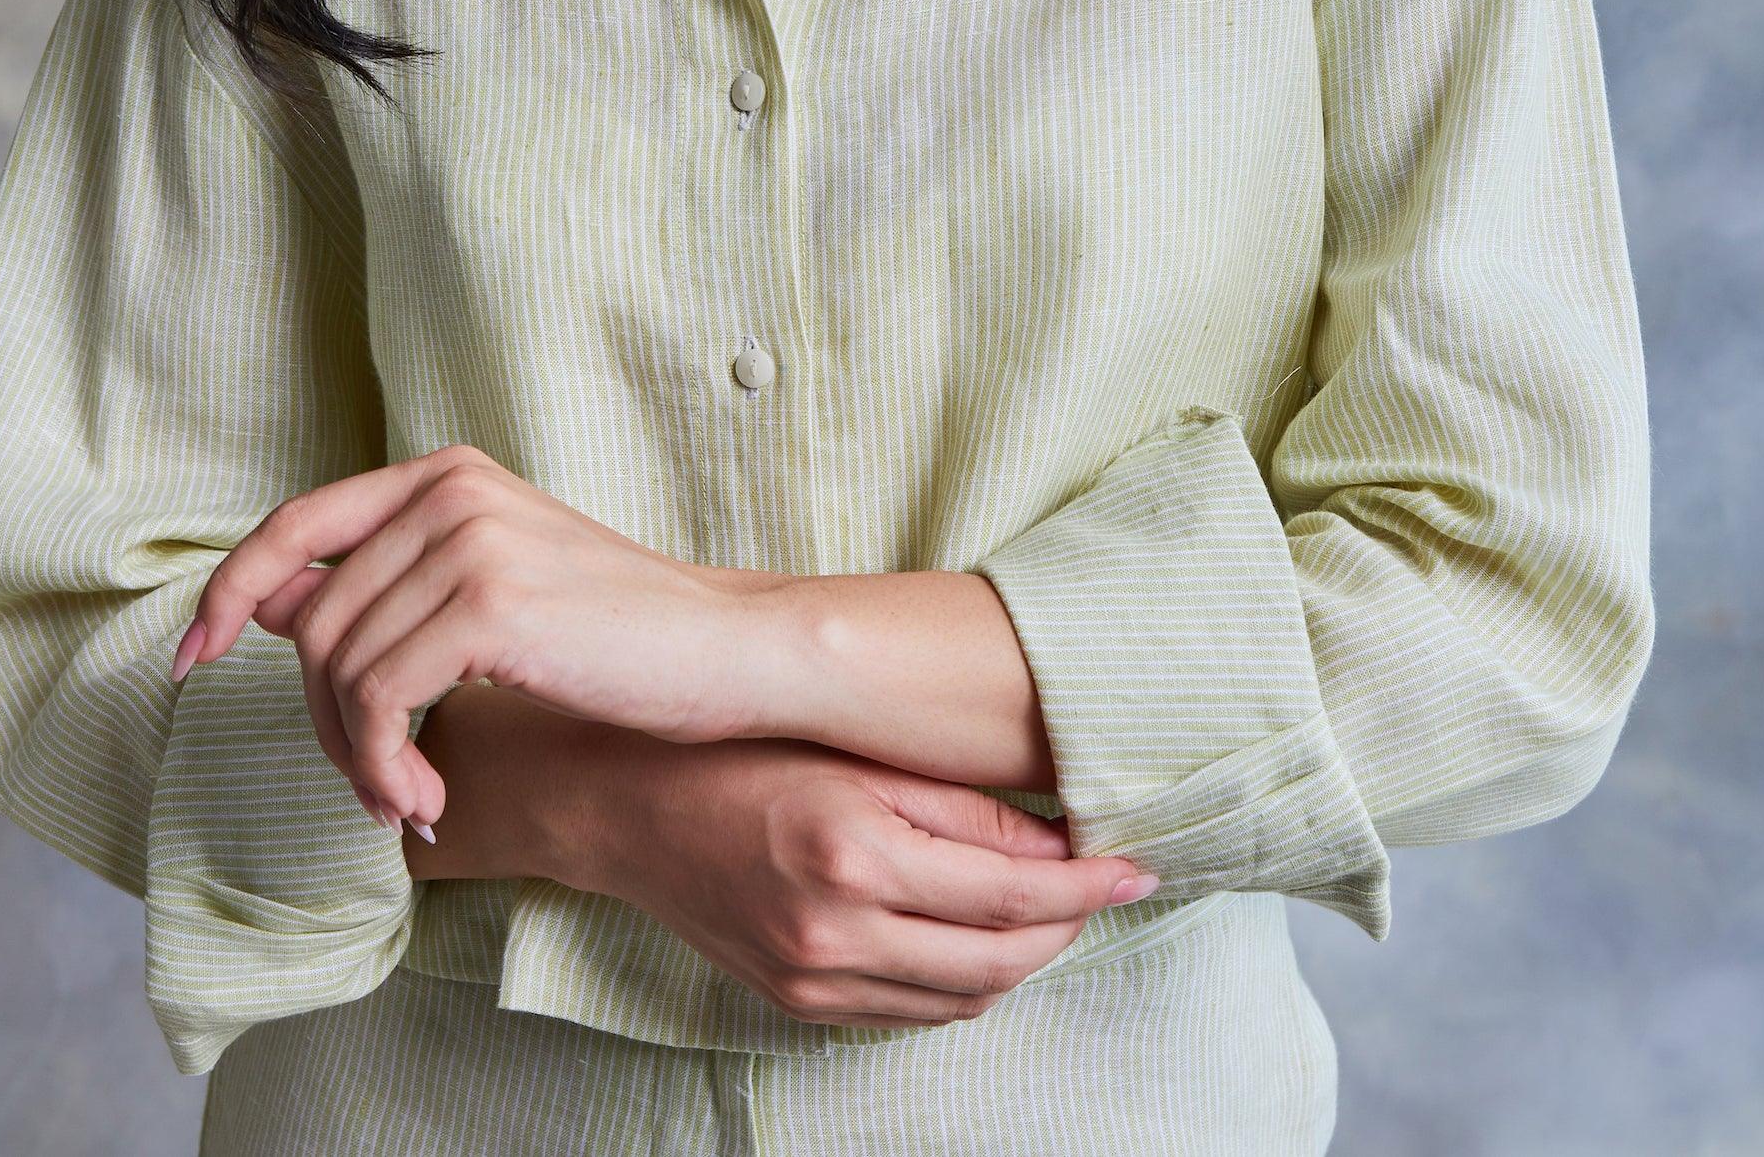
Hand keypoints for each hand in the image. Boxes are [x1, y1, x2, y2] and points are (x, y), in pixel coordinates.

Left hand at [170, 444, 753, 828]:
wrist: (725, 651)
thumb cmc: (615, 634)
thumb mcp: (486, 590)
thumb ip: (384, 584)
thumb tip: (265, 602)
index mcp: (444, 474)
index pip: (294, 524)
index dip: (227, 593)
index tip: (190, 660)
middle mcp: (449, 490)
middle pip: (312, 622)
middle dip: (325, 724)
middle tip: (380, 785)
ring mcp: (469, 539)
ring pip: (340, 670)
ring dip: (361, 760)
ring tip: (411, 797)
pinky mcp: (490, 602)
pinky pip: (382, 701)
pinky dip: (388, 766)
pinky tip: (429, 797)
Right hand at [572, 731, 1160, 1029]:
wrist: (627, 804)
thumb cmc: (742, 750)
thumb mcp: (855, 750)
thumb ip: (958, 802)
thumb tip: (1055, 838)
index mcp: (854, 851)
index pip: (1008, 894)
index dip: (1085, 885)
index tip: (1136, 862)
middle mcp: (835, 929)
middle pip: (998, 960)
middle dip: (1069, 927)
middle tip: (1111, 884)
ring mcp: (813, 979)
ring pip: (963, 998)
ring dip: (1023, 959)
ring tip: (1056, 906)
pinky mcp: (798, 1003)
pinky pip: (911, 1013)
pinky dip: (964, 982)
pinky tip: (982, 936)